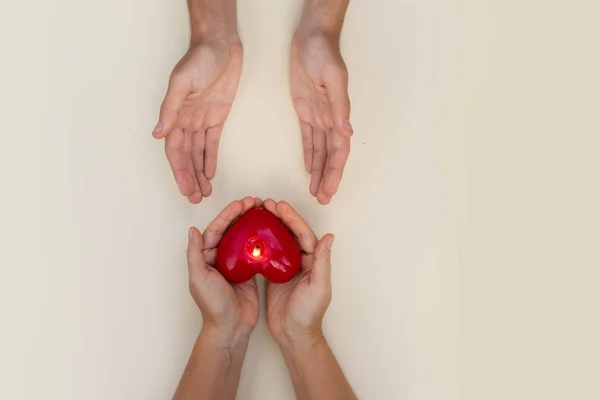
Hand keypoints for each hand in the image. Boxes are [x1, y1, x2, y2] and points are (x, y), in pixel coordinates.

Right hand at [153, 39, 242, 203]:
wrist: (221, 46)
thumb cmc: (199, 59)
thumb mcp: (182, 83)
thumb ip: (170, 110)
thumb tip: (157, 134)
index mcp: (175, 115)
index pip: (175, 151)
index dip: (179, 171)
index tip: (185, 189)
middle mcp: (186, 121)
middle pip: (186, 157)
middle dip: (189, 178)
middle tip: (195, 199)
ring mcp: (201, 120)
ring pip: (198, 153)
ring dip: (199, 173)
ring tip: (203, 192)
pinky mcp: (217, 117)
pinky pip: (211, 143)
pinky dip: (210, 158)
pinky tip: (210, 173)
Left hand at [187, 197, 260, 341]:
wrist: (230, 327)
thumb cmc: (212, 305)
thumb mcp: (199, 278)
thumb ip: (195, 254)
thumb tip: (192, 230)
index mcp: (206, 256)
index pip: (216, 229)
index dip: (228, 215)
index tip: (241, 204)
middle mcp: (220, 257)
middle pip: (231, 229)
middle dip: (242, 214)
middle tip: (256, 202)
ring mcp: (236, 263)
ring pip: (244, 236)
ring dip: (253, 223)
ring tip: (264, 210)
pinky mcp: (250, 271)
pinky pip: (255, 250)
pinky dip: (262, 239)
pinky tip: (271, 230)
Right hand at [263, 199, 333, 344]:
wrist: (294, 335)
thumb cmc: (309, 314)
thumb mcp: (318, 287)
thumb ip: (323, 262)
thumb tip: (329, 238)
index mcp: (314, 261)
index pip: (303, 234)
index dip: (292, 218)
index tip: (279, 206)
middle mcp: (302, 261)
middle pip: (290, 233)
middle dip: (280, 216)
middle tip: (266, 203)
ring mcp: (287, 267)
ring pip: (279, 240)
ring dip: (270, 225)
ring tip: (257, 212)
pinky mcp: (274, 275)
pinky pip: (268, 253)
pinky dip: (261, 241)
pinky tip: (250, 233)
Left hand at [290, 27, 351, 204]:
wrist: (311, 37)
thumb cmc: (324, 53)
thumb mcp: (332, 78)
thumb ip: (339, 106)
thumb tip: (347, 131)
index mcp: (338, 114)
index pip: (338, 150)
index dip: (335, 172)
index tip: (330, 190)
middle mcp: (330, 118)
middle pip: (330, 156)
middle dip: (328, 178)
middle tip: (324, 199)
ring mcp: (318, 115)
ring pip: (320, 150)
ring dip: (319, 171)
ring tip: (316, 190)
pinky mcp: (306, 109)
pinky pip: (308, 137)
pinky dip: (310, 153)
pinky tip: (309, 167)